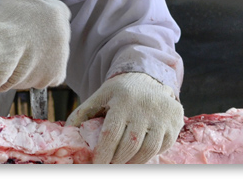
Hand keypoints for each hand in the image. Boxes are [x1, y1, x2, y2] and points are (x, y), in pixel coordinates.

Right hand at [0, 0, 70, 93]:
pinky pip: (55, 73)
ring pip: (57, 53)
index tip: (30, 21)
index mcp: (58, 13)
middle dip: (46, 34)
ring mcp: (61, 56)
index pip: (60, 12)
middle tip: (25, 38)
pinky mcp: (56, 75)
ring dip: (45, 53)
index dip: (44, 16)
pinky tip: (29, 67)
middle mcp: (64, 34)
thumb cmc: (2, 20)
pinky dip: (45, 72)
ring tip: (24, 55)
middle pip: (59, 33)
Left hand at [66, 73, 183, 163]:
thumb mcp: (101, 96)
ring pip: (147, 150)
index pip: (111, 134)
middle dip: (117, 160)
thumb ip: (84, 112)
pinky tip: (140, 154)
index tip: (97, 164)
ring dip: (133, 162)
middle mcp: (144, 107)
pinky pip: (162, 146)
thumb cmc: (121, 91)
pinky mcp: (174, 121)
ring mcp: (162, 115)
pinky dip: (150, 155)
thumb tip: (67, 130)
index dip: (103, 154)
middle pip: (129, 145)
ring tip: (123, 163)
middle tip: (110, 165)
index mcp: (123, 100)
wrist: (148, 78)